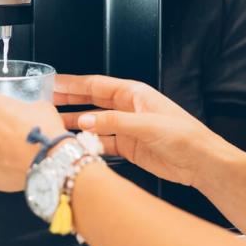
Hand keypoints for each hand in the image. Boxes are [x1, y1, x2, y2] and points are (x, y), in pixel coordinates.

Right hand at [55, 74, 227, 186]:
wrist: (200, 162)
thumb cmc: (184, 136)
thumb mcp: (146, 125)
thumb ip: (114, 123)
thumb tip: (85, 121)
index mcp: (133, 94)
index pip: (95, 85)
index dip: (72, 84)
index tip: (53, 82)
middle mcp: (128, 108)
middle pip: (91, 101)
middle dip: (68, 101)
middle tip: (45, 101)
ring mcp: (126, 128)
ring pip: (94, 124)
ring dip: (76, 124)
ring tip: (54, 124)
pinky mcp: (128, 147)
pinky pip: (102, 143)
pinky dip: (88, 144)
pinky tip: (76, 145)